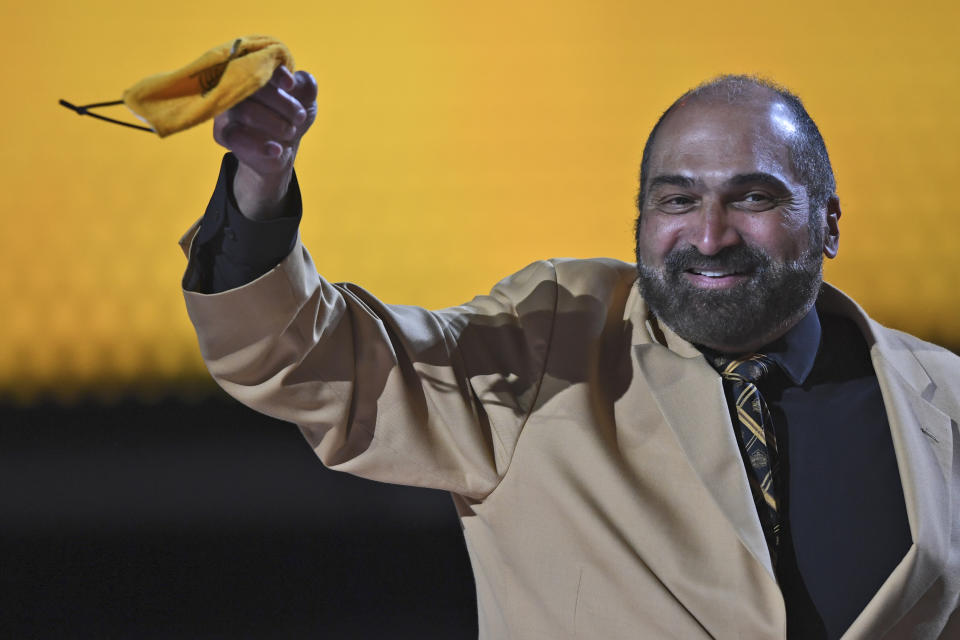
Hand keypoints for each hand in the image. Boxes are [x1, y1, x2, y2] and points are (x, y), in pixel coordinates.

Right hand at [213, 66, 317, 219]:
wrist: (282, 148)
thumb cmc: (290, 117)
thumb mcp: (305, 100)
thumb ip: (306, 86)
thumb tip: (298, 80)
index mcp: (256, 73)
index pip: (259, 64)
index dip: (275, 73)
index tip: (290, 85)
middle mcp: (237, 88)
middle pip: (252, 88)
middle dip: (283, 103)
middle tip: (300, 117)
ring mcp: (229, 110)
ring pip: (245, 111)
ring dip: (276, 124)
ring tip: (290, 132)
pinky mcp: (225, 134)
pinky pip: (237, 136)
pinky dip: (261, 145)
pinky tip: (277, 149)